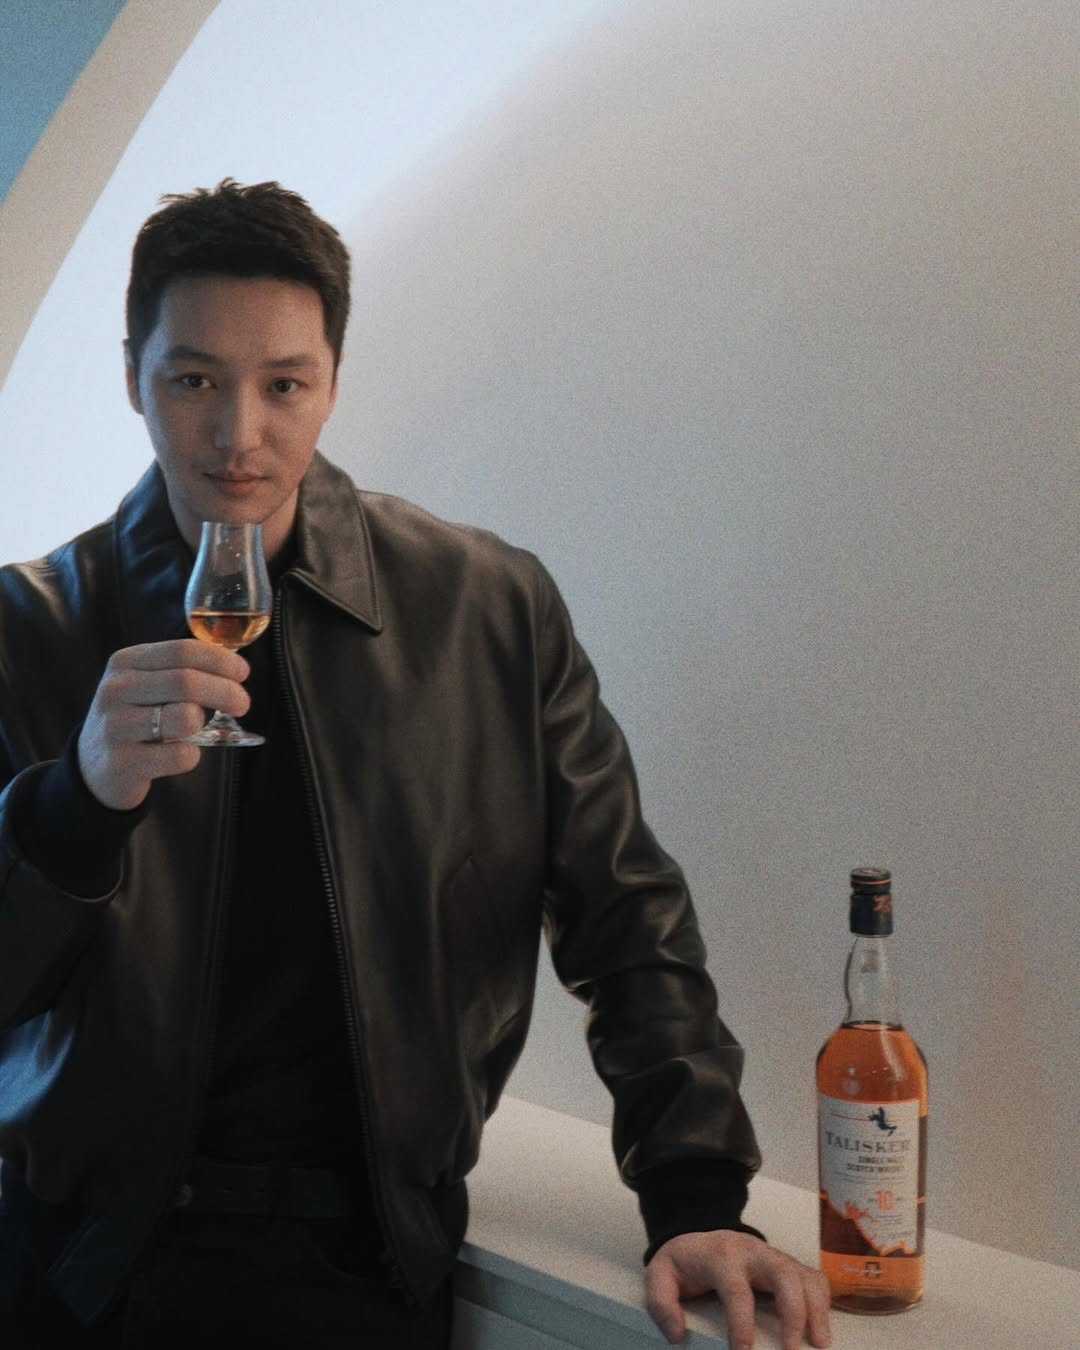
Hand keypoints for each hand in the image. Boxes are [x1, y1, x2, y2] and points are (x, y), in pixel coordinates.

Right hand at [78, 640, 250, 809]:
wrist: (93, 768)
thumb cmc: (134, 719)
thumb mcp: (145, 685)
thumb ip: (180, 672)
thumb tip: (234, 669)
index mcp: (125, 662)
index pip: (183, 651)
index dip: (220, 660)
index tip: (243, 673)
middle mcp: (116, 690)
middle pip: (187, 682)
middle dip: (226, 692)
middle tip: (243, 704)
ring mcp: (116, 727)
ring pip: (185, 718)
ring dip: (204, 724)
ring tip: (199, 729)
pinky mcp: (123, 763)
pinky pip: (180, 755)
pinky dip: (192, 756)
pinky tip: (180, 754)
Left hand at [644, 1230, 831, 1349]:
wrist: (698, 1232)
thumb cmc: (685, 1261)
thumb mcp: (660, 1275)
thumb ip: (661, 1304)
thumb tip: (677, 1335)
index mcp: (721, 1257)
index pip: (736, 1289)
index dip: (741, 1323)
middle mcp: (753, 1253)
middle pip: (783, 1274)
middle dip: (792, 1313)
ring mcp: (773, 1257)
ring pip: (803, 1275)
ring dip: (815, 1309)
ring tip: (819, 1344)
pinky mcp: (786, 1265)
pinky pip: (813, 1277)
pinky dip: (822, 1302)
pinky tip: (821, 1329)